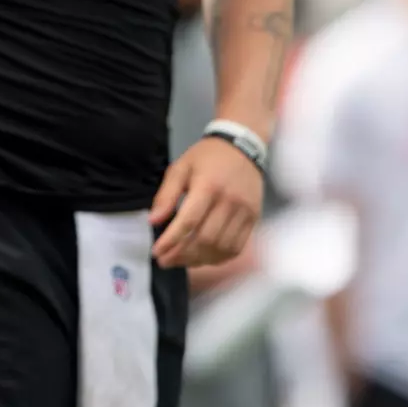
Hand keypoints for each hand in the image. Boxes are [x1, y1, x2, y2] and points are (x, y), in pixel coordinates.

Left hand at [149, 137, 263, 267]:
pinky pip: (237, 247)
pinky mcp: (254, 218)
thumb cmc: (206, 157)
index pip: (189, 221)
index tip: (157, 252)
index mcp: (208, 186)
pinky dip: (219, 258)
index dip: (171, 240)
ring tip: (181, 260)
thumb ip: (166, 195)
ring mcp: (244, 212)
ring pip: (222, 247)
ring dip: (199, 259)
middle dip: (182, 255)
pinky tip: (203, 257)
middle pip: (206, 239)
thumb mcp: (180, 168)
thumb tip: (154, 221)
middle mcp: (229, 201)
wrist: (242, 146)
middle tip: (165, 260)